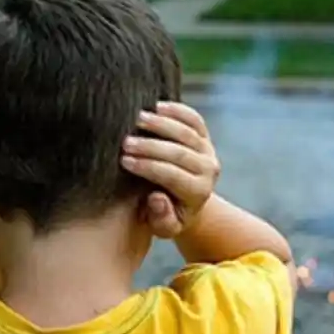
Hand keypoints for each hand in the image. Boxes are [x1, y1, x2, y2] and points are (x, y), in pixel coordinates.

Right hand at [121, 101, 219, 238]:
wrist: (185, 201)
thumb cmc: (168, 214)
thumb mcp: (163, 227)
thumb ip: (161, 219)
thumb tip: (157, 199)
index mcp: (199, 192)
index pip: (173, 176)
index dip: (149, 168)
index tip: (125, 161)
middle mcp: (209, 169)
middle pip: (180, 153)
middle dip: (150, 146)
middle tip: (125, 142)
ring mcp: (208, 150)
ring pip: (187, 132)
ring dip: (162, 124)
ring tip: (138, 119)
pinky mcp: (205, 135)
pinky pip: (194, 119)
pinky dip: (178, 110)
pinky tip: (157, 106)